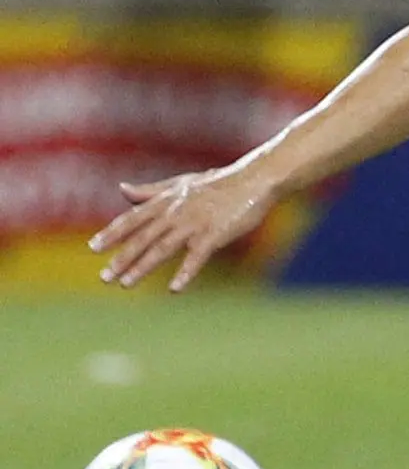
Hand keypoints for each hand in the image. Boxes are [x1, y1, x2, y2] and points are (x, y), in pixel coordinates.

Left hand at [89, 163, 276, 292]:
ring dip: (142, 267)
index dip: (112, 233)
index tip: (93, 247)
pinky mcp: (215, 234)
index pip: (132, 219)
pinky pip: (197, 257)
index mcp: (166, 201)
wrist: (254, 180)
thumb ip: (150, 191)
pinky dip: (185, 272)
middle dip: (121, 258)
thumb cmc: (219, 183)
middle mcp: (175, 212)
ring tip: (125, 284)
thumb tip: (121, 189)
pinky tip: (174, 289)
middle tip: (104, 277)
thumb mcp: (180, 183)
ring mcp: (194, 223)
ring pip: (162, 248)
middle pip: (142, 238)